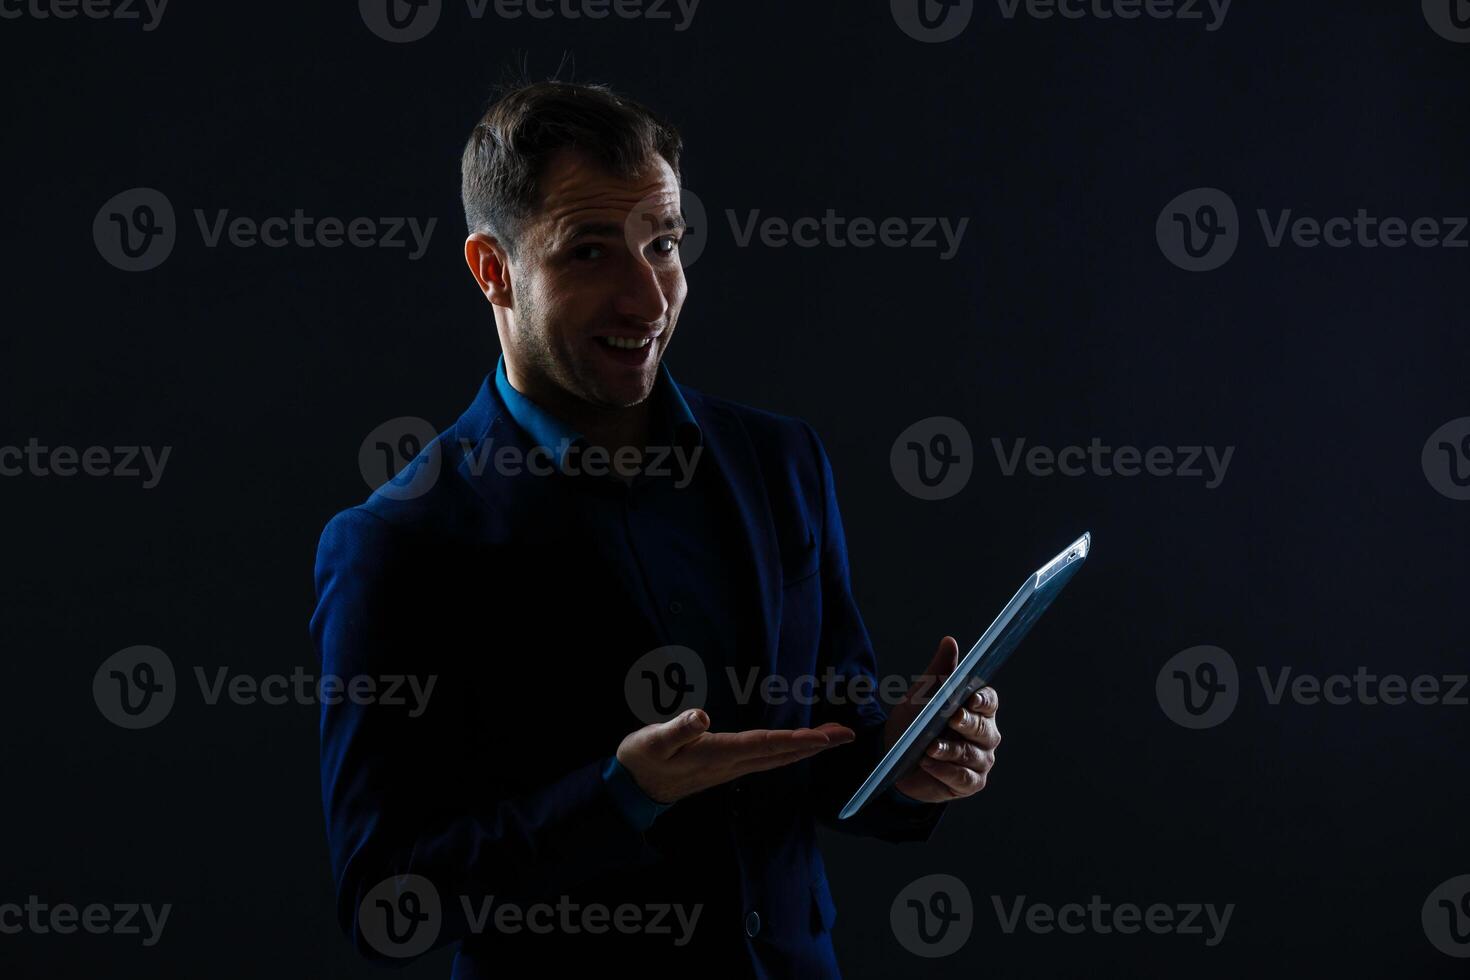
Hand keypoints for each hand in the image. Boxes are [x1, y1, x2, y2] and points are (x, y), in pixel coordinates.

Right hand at [617, 709, 854, 804]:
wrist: (631, 789)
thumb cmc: (641, 760)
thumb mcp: (652, 740)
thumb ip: (678, 729)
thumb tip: (702, 716)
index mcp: (717, 755)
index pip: (766, 746)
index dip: (798, 740)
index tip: (827, 736)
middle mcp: (730, 765)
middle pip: (781, 754)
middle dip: (816, 745)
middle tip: (847, 733)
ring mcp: (730, 769)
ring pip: (777, 758)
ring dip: (806, 748)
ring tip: (831, 736)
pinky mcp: (726, 767)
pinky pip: (766, 759)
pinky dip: (788, 751)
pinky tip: (796, 746)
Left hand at [884, 636, 1000, 803]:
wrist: (894, 756)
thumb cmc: (913, 721)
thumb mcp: (921, 695)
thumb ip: (938, 671)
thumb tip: (949, 641)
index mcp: (978, 709)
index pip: (989, 701)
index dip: (983, 700)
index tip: (971, 697)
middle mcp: (985, 735)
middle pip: (983, 728)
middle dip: (968, 723)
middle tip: (953, 718)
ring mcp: (979, 761)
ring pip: (972, 755)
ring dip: (951, 750)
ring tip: (930, 747)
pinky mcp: (969, 783)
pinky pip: (963, 778)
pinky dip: (945, 770)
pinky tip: (929, 764)